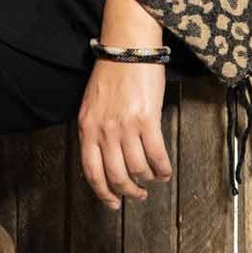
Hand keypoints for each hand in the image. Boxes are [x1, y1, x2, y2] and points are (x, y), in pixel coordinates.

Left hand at [78, 0, 173, 209]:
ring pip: (137, 169)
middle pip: (116, 176)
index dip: (103, 193)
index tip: (113, 203)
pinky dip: (162, 168)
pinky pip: (156, 155)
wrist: (127, 49)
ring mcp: (125, 126)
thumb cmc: (110, 74)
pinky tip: (165, 171)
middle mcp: (104, 131)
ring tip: (152, 179)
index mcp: (87, 128)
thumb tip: (101, 160)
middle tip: (137, 195)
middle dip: (128, 192)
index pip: (91, 171)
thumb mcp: (91, 105)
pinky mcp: (147, 120)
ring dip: (147, 180)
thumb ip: (93, 132)